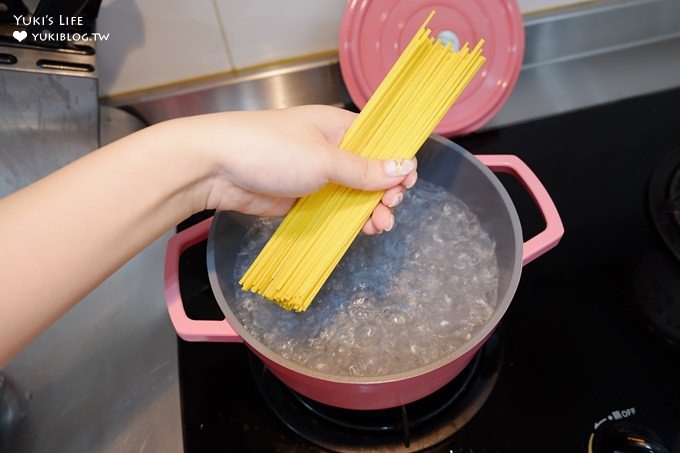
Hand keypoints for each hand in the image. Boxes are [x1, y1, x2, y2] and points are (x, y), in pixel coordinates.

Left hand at [180, 105, 417, 233]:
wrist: (216, 167)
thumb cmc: (272, 150)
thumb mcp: (324, 158)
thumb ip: (364, 169)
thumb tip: (406, 166)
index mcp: (339, 127)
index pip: (380, 142)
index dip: (397, 162)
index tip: (406, 184)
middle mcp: (331, 149)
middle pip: (370, 173)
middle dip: (385, 192)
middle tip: (389, 209)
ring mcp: (316, 176)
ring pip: (353, 195)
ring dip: (369, 210)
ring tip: (378, 226)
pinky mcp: (302, 198)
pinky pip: (332, 210)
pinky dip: (347, 221)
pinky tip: (360, 232)